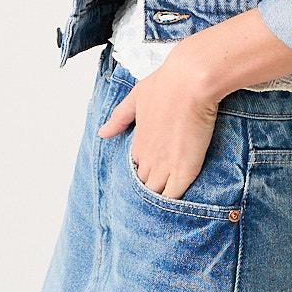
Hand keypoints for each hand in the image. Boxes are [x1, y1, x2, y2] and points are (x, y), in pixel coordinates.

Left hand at [96, 59, 221, 201]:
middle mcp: (148, 158)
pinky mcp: (184, 170)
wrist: (189, 82)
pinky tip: (179, 208)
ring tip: (168, 205)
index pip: (136, 169)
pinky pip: (175, 196)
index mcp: (138, 143)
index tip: (152, 174)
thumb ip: (119, 117)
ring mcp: (165, 166)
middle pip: (145, 185)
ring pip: (158, 194)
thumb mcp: (136, 98)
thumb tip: (102, 133)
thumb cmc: (166, 85)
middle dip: (151, 189)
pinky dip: (175, 203)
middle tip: (160, 193)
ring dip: (162, 198)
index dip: (144, 173)